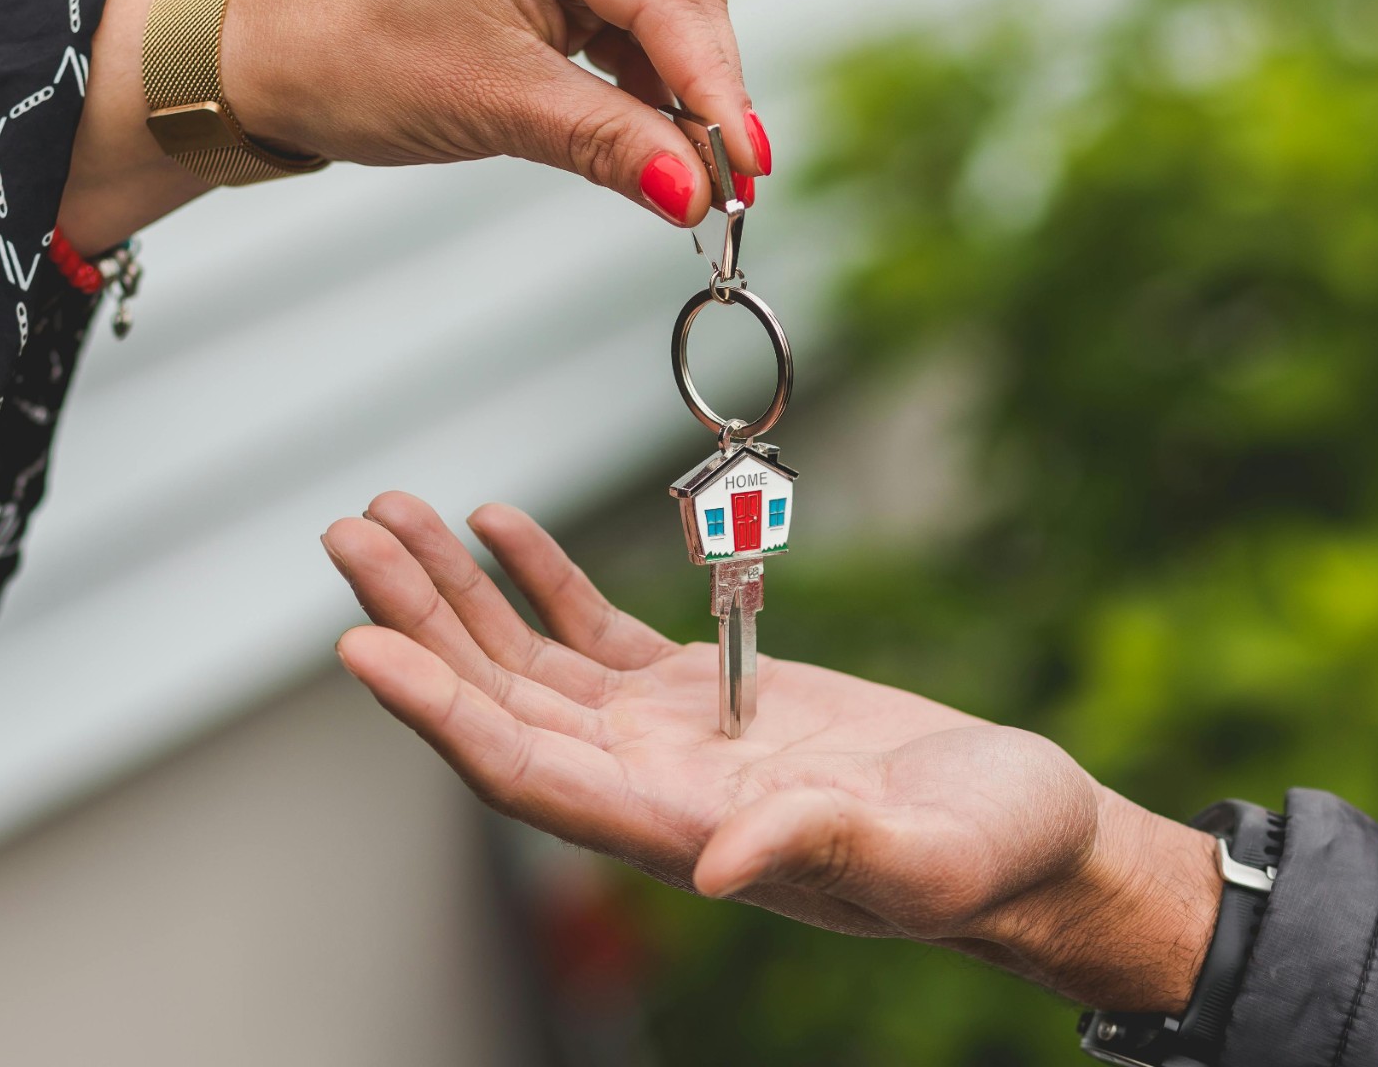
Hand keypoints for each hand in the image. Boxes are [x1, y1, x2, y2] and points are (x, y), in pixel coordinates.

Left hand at [61, 0, 765, 250]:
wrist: (272, 61)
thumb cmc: (349, 54)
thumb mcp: (489, 103)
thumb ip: (605, 144)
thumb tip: (695, 193)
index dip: (715, 83)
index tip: (748, 163)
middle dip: (710, 92)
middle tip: (733, 186)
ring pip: (667, 20)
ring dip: (687, 100)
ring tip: (702, 181)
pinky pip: (632, 37)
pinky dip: (652, 96)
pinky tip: (662, 147)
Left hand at [322, 493, 1221, 1012]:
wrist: (1027, 830)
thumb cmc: (990, 855)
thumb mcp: (924, 856)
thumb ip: (822, 850)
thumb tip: (715, 865)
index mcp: (681, 829)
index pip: (526, 775)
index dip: (440, 713)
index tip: (364, 643)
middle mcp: (649, 786)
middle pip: (499, 704)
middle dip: (419, 621)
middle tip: (349, 534)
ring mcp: (669, 737)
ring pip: (530, 661)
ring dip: (457, 591)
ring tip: (390, 513)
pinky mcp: (706, 693)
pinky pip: (595, 632)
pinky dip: (541, 579)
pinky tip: (499, 525)